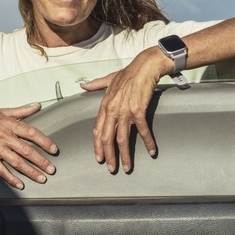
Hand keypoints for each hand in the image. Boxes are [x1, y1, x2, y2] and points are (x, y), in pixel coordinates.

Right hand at [0, 103, 58, 189]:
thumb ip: (22, 110)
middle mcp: (5, 137)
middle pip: (27, 151)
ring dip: (30, 172)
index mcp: (10, 124)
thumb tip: (37, 105)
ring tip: (41, 179)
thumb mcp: (3, 111)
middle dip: (41, 161)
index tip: (54, 149)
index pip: (31, 133)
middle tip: (52, 170)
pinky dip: (10, 178)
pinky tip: (20, 184)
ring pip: (16, 162)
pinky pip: (1, 170)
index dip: (44, 141)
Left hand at [80, 50, 165, 172]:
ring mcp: (125, 111)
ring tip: (127, 167)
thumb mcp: (109, 79)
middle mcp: (112, 109)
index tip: (99, 157)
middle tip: (111, 168)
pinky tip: (151, 151)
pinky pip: (142, 131)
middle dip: (109, 156)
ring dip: (125, 155)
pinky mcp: (138, 110)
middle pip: (107, 138)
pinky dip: (148, 142)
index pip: (97, 130)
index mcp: (104, 104)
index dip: (97, 146)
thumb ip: (95, 84)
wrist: (144, 66)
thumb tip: (82, 85)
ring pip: (122, 139)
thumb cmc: (128, 73)